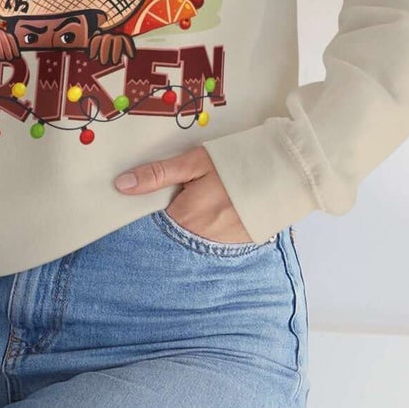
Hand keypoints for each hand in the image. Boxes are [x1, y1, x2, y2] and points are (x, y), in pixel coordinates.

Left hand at [114, 145, 253, 243]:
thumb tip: (121, 185)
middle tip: (185, 197)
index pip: (153, 224)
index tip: (147, 202)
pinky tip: (221, 211)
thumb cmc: (237, 162)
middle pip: (173, 233)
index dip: (149, 212)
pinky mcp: (240, 245)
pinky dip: (211, 229)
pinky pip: (215, 242)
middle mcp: (201, 238)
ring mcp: (222, 245)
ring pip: (194, 239)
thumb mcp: (195, 162)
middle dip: (171, 219)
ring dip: (192, 225)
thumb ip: (158, 175)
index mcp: (186, 217)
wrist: (287, 172)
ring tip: (206, 202)